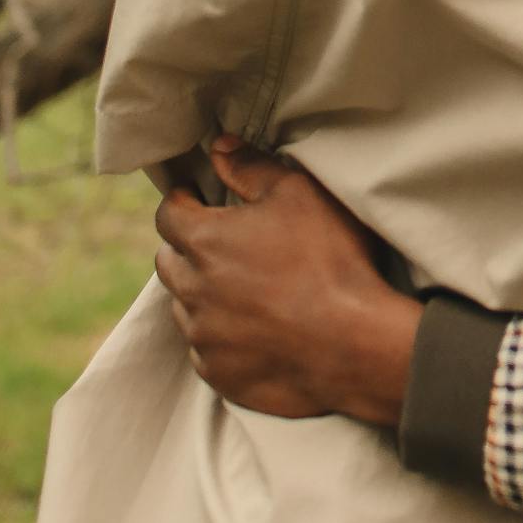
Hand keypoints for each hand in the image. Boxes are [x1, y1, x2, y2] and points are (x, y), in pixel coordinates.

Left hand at [152, 145, 422, 427]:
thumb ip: (251, 167)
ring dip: (201, 294)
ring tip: (241, 289)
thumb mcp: (298, 194)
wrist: (355, 345)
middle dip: (186, 247)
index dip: (182, 201)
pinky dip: (219, 337)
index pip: (168, 214)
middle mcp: (193, 291)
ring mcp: (204, 338)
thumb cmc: (330, 260)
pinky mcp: (219, 375)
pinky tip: (252, 330)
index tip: (197, 198)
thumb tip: (217, 147)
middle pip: (168, 261)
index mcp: (205, 241)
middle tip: (222, 243)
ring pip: (184, 308)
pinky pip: (204, 350)